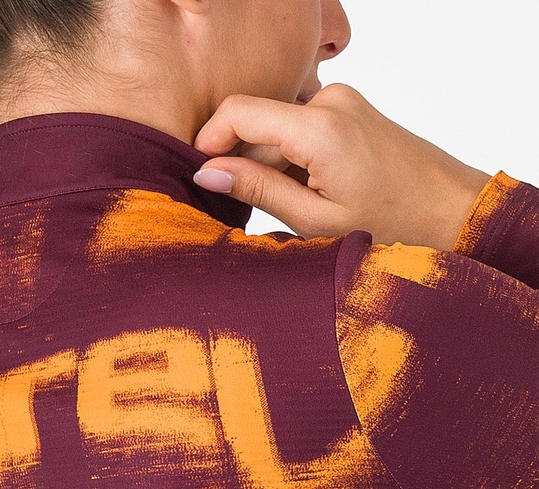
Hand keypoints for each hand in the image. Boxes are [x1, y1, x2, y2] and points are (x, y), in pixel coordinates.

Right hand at [192, 84, 491, 250]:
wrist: (451, 209)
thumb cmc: (391, 223)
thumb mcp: (315, 219)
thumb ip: (257, 190)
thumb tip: (205, 172)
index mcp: (320, 128)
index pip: (238, 112)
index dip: (208, 141)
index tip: (200, 175)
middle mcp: (330, 102)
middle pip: (256, 124)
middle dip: (241, 163)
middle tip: (247, 209)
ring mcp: (341, 102)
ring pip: (277, 130)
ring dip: (270, 166)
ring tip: (293, 207)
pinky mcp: (348, 110)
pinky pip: (299, 130)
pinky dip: (291, 160)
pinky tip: (308, 192)